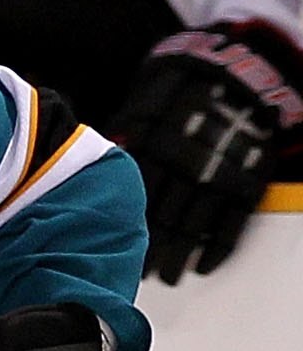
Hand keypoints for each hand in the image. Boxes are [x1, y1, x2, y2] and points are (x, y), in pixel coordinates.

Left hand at [110, 24, 302, 284]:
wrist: (240, 71)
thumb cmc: (184, 89)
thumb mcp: (148, 102)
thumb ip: (126, 137)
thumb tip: (104, 165)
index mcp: (157, 148)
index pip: (134, 199)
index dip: (122, 227)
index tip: (109, 249)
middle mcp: (186, 166)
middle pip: (162, 219)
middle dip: (151, 251)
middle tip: (140, 276)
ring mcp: (218, 177)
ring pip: (194, 228)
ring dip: (179, 258)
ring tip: (168, 279)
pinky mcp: (246, 184)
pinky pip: (231, 225)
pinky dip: (217, 250)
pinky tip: (203, 268)